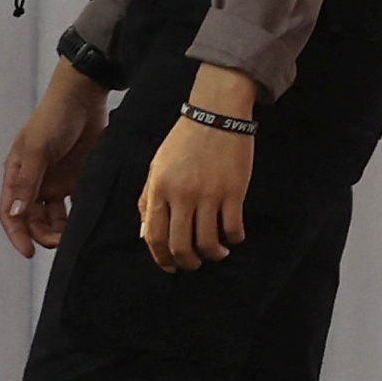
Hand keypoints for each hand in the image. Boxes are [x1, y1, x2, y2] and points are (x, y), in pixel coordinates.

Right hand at [0, 62, 107, 255]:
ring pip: (54, 217)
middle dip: (43, 235)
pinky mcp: (77, 179)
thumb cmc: (54, 118)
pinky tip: (88, 223)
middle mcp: (35, 182)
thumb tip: (16, 214)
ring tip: (74, 236)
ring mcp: (56, 181)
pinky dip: (78, 216)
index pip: (11, 213)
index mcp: (17, 175)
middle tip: (61, 243)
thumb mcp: (37, 149)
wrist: (85, 97)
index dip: (17, 235)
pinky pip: (75, 206)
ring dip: (61, 230)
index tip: (29, 253)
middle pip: (33, 219)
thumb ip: (28, 182)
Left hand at [137, 67, 260, 272]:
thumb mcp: (157, 167)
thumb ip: (148, 200)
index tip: (170, 266)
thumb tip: (146, 234)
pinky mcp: (233, 191)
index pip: (155, 236)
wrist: (216, 114)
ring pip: (208, 241)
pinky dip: (234, 238)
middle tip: (193, 264)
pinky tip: (234, 237)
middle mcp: (181, 194)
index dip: (161, 258)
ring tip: (218, 253)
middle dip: (187, 262)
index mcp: (159, 188)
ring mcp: (209, 194)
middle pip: (180, 245)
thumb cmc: (184, 141)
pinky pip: (233, 227)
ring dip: (213, 255)